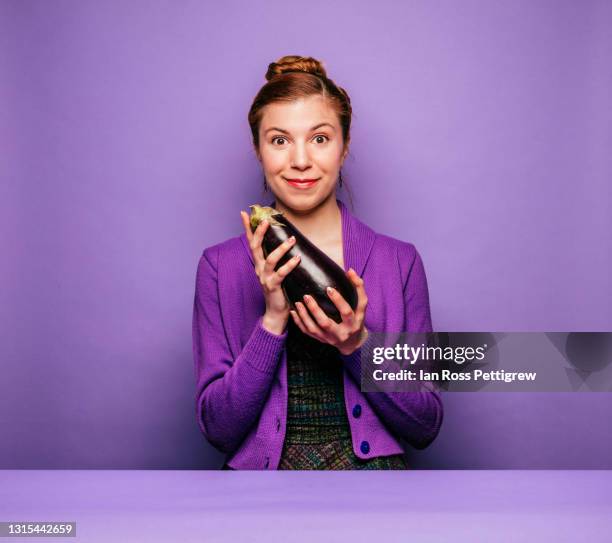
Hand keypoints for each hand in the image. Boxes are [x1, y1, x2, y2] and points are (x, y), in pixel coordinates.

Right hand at [240, 210, 300, 333]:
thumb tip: (285, 240)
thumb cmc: (278, 289)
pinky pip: (281, 273)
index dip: (247, 228)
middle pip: (255, 247)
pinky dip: (289, 265)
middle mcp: (259, 269)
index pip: (251, 242)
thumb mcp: (275, 271)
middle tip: (266, 221)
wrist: (276, 312)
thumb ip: (276, 258)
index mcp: (259, 264)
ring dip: (281, 248)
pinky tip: (297, 258)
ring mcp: (265, 278)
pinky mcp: (273, 286)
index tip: (244, 213)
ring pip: (270, 259)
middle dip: (259, 233)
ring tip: (292, 239)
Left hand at [290, 268, 368, 355]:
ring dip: (304, 316)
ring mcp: (329, 338)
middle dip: (315, 310)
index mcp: (353, 323)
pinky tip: (293, 311)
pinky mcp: (321, 340)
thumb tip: (350, 271)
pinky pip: (307, 332)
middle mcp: (341, 333)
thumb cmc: (357, 318)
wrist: (351, 342)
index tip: (328, 288)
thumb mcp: (361, 306)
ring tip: (298, 303)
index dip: (338, 300)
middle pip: (326, 323)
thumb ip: (358, 287)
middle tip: (307, 296)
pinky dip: (299, 322)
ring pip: (314, 329)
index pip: (346, 312)